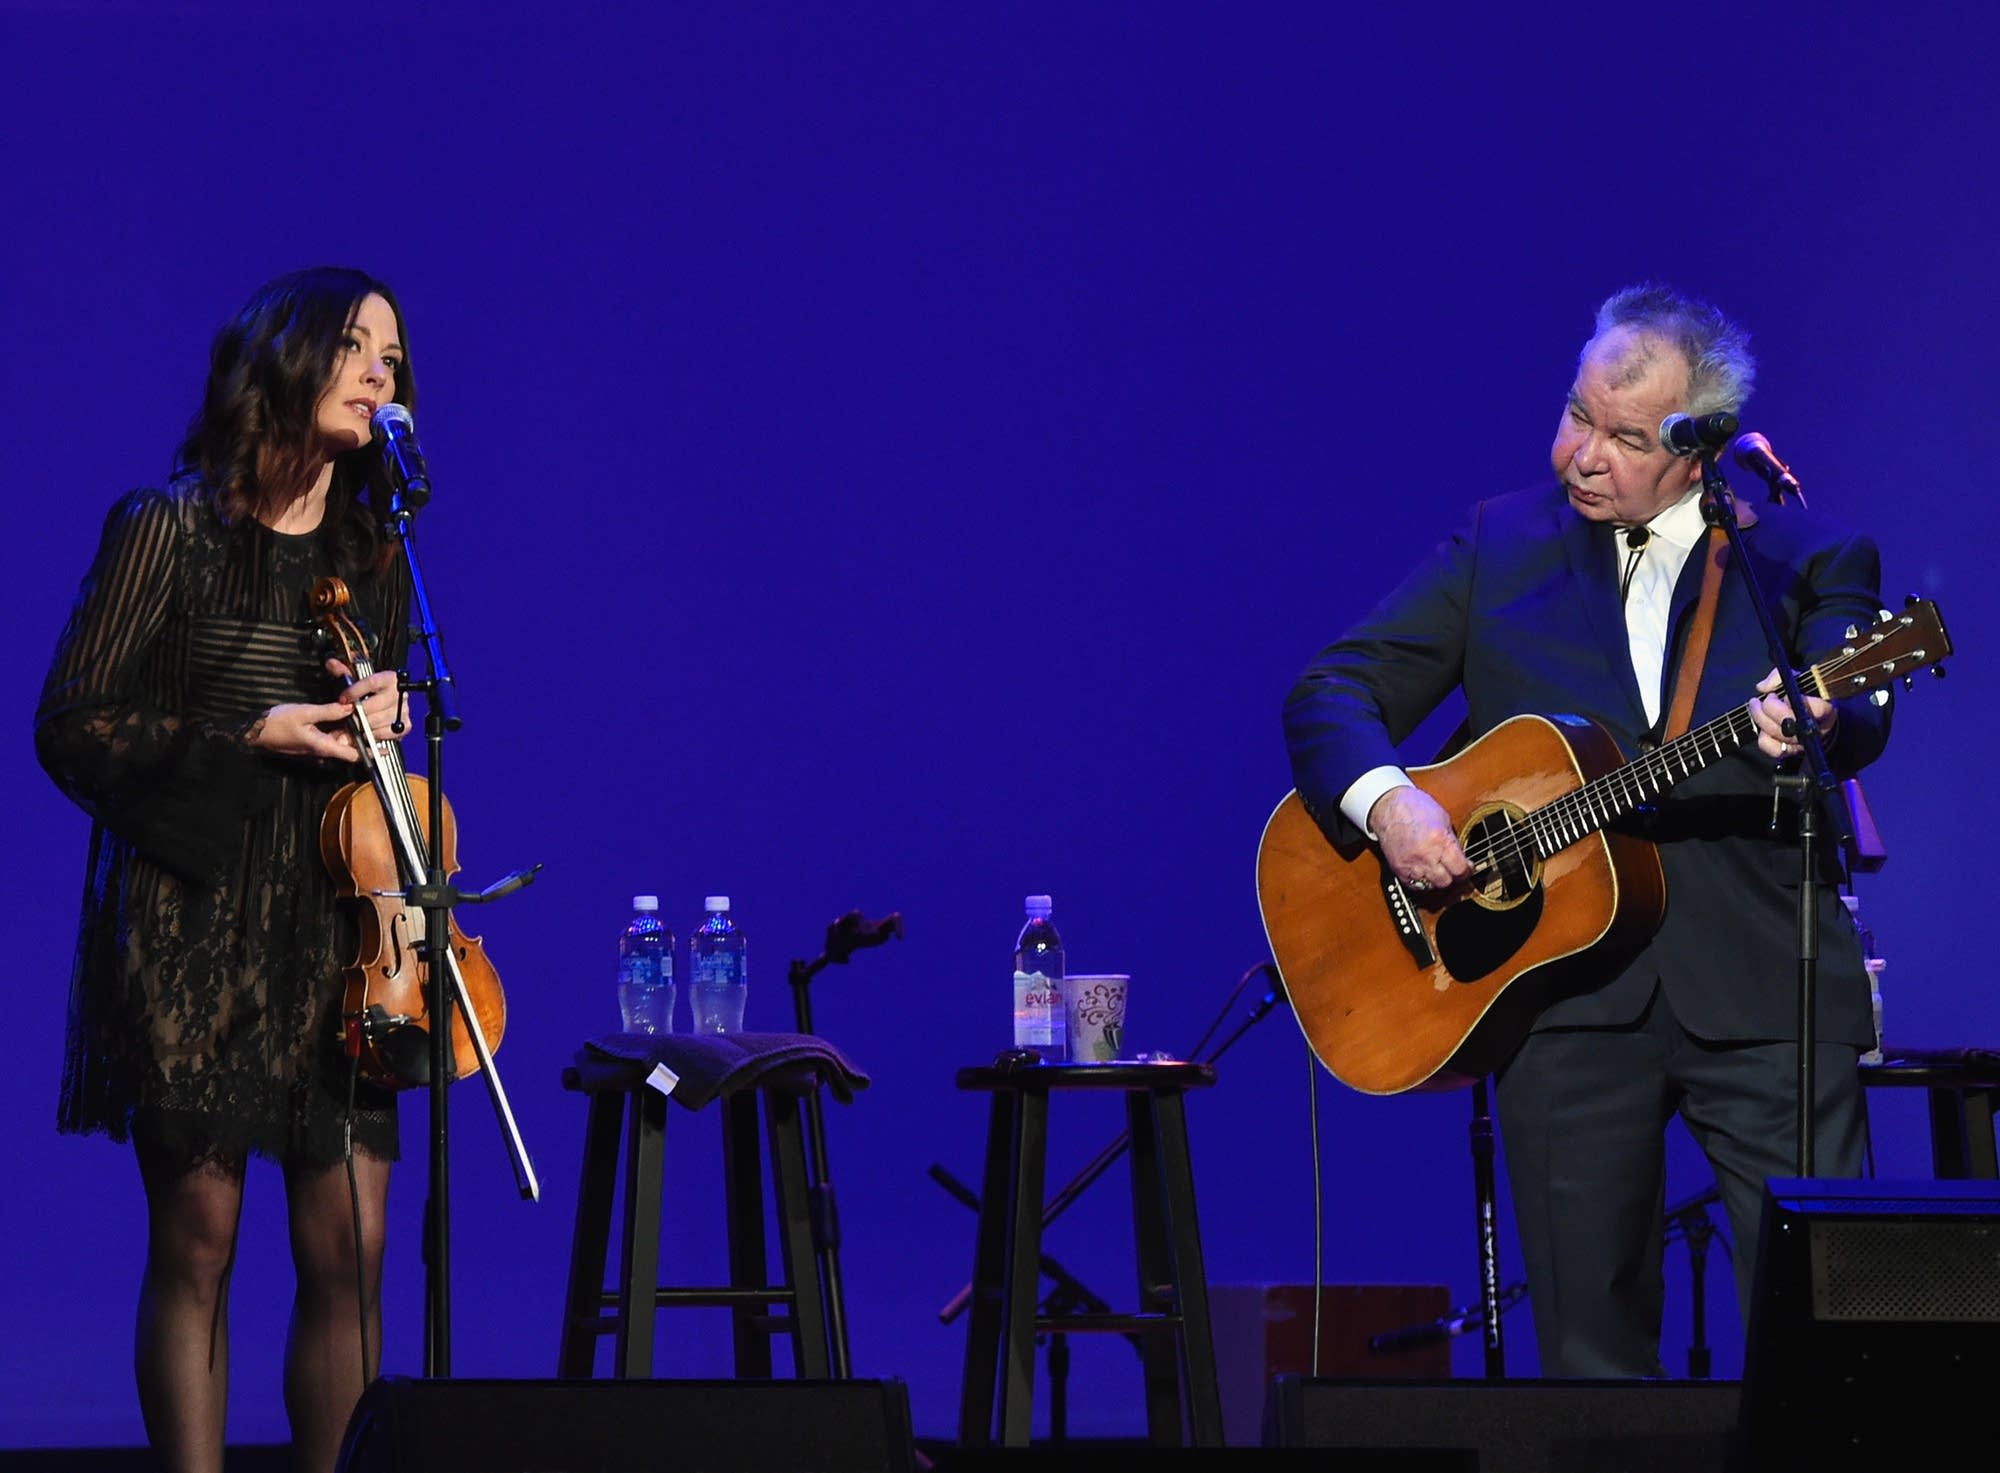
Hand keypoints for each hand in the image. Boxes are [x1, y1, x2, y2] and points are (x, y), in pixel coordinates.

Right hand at [244, 665, 402, 762]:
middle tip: (381, 729)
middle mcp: (322, 749)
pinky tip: (348, 719)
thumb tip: (350, 707)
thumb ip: (329, 711)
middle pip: (350, 748)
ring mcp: (316, 746)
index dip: (370, 752)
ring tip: (370, 722)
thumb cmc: (276, 723)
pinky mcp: (311, 740)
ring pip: (341, 741)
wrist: (253, 732)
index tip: (385, 749)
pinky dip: (341, 730)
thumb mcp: (304, 713)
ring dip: (354, 733)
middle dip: (365, 740)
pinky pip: (331, 737)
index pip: (353, 754)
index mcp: (323, 746)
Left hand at [329, 660, 404, 742]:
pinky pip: (386, 732)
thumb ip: (344, 672)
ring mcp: (403, 710)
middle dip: (355, 713)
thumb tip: (331, 664)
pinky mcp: (405, 725)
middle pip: (373, 705)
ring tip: (350, 727)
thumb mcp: (358, 679)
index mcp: (390, 678)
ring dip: (361, 726)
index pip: (371, 683)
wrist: (387, 702)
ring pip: (377, 720)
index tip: (343, 699)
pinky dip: (373, 734)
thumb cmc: (372, 691)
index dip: (354, 691)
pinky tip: (365, 731)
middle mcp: (399, 693)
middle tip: (344, 716)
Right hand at [1369, 785, 1470, 893]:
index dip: (1466, 870)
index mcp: (1439, 840)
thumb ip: (1451, 840)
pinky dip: (1422, 881)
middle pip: (1447, 881)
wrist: (1388, 807)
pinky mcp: (1399, 868)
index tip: (1467, 868)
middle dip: (1452, 876)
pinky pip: (1415, 885)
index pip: (1460, 869)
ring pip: (1431, 886)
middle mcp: (1426, 855)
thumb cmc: (1415, 807)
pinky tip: (1424, 871)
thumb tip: (1461, 857)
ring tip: (1438, 869)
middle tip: (1453, 869)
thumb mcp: (1442, 818)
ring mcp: (1411, 864)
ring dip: (1437, 879)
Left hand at [1748, 668, 1835, 759]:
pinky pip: (1774, 749)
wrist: (1815, 716)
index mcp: (1826, 710)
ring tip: (1757, 706)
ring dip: (1762, 719)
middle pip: (1790, 723)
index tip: (1783, 694)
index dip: (1795, 701)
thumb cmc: (1806, 695)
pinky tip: (1763, 725)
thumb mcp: (1797, 679)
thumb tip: (1762, 687)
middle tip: (1764, 699)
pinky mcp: (1792, 752)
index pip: (1816, 708)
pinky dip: (1764, 737)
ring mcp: (1804, 743)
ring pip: (1779, 735)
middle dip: (1770, 708)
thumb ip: (1778, 678)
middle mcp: (1816, 729)